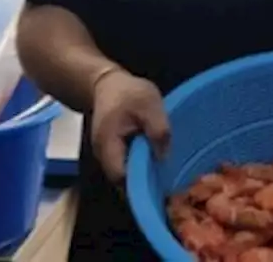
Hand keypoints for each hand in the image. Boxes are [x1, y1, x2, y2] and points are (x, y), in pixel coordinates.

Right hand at [90, 68, 171, 182]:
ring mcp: (105, 154)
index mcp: (108, 144)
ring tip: (166, 177)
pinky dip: (140, 167)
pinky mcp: (112, 151)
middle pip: (121, 180)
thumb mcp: (150, 105)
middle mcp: (102, 154)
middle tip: (169, 187)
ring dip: (142, 176)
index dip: (139, 185)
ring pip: (123, 174)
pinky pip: (125, 165)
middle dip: (143, 185)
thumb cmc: (129, 93)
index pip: (120, 176)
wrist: (108, 84)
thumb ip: (158, 130)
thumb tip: (163, 157)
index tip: (162, 189)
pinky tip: (157, 163)